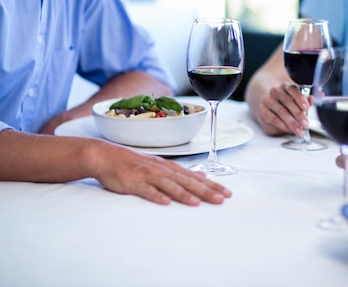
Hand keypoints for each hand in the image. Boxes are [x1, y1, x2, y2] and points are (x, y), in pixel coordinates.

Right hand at [91, 145, 231, 205]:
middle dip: (205, 191)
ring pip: (170, 185)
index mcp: (170, 168)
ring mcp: (148, 175)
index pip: (196, 178)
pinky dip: (156, 196)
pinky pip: (146, 190)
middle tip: (221, 200)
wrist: (107, 156)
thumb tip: (201, 174)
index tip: (227, 194)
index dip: (212, 185)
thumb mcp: (162, 165)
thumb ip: (181, 172)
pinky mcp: (134, 182)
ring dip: (184, 194)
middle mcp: (163, 170)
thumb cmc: (135, 164)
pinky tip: (165, 203)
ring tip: (198, 203)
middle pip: (188, 182)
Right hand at [256, 82, 310, 135]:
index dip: (300, 99)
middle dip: (298, 113)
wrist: (270, 110)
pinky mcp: (262, 110)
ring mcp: (268, 100)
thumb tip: (312, 99)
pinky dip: (283, 125)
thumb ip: (305, 101)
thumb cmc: (286, 105)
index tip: (307, 107)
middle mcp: (276, 92)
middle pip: (287, 101)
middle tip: (305, 123)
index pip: (293, 90)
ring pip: (281, 111)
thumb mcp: (297, 103)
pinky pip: (273, 118)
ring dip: (291, 122)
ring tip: (299, 130)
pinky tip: (289, 130)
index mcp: (286, 87)